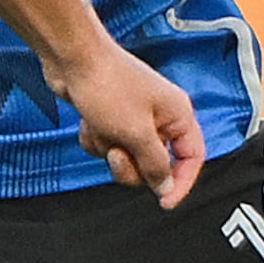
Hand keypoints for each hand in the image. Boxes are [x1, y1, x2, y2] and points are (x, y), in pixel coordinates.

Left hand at [50, 40, 203, 207]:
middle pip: (155, 163)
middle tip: (116, 151)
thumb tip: (166, 187)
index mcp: (178, 115)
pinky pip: (106, 144)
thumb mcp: (135, 132)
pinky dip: (94, 139)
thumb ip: (155, 164)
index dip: (182, 182)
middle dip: (130, 163)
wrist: (71, 59)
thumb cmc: (107, 85)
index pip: (192, 158)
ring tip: (100, 127)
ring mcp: (133, 117)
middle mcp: (160, 117)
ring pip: (126, 156)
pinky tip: (87, 122)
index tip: (165, 202)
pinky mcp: (109, 117)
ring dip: (108, 148)